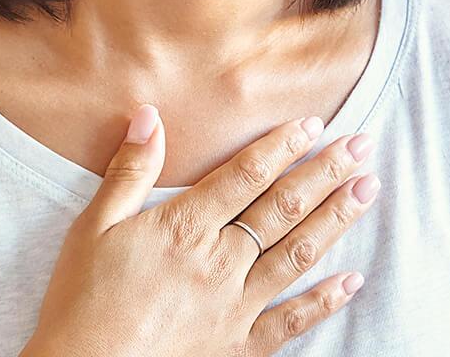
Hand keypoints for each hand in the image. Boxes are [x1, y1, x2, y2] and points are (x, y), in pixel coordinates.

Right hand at [20, 104, 381, 356]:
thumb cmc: (82, 299)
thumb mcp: (93, 227)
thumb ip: (128, 171)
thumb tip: (148, 115)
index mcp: (183, 228)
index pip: (245, 176)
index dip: (282, 147)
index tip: (314, 125)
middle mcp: (218, 263)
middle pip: (282, 209)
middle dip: (325, 173)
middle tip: (363, 146)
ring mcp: (234, 306)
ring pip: (297, 255)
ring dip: (336, 220)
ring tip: (367, 190)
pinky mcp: (239, 344)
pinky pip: (291, 320)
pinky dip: (324, 301)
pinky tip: (351, 279)